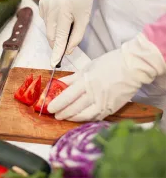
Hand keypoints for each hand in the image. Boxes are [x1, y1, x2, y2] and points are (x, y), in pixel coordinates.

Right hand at [39, 0, 94, 66]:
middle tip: (66, 42)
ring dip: (56, 31)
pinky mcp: (40, 5)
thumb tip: (67, 51)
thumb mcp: (85, 18)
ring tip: (65, 20)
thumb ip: (77, 36)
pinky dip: (52, 23)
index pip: (60, 36)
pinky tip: (59, 14)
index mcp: (64, 10)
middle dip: (57, 42)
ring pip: (48, 29)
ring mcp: (44, 6)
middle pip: (51, 35)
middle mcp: (51, 8)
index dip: (57, 51)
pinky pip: (46, 21)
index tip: (54, 63)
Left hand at [47, 33, 165, 120]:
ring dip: (72, 118)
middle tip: (55, 115)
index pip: (68, 96)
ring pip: (84, 115)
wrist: (133, 67)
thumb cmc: (110, 63)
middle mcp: (94, 94)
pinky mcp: (111, 108)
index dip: (57, 104)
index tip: (49, 108)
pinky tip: (79, 117)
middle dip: (62, 113)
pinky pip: (96, 117)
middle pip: (74, 108)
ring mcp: (104, 103)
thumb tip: (58, 83)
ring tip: (64, 117)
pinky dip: (86, 118)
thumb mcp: (87, 67)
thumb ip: (72, 78)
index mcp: (87, 81)